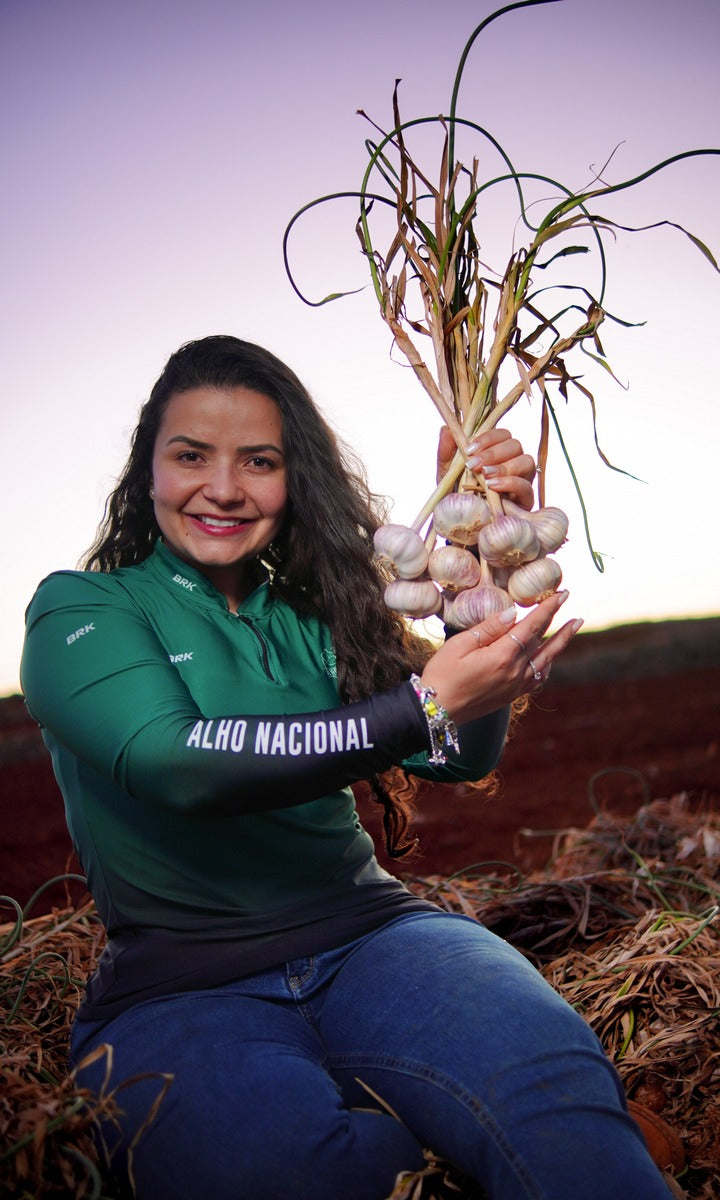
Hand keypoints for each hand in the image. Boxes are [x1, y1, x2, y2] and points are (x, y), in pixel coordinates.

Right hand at [420, 591, 581, 724]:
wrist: (436, 711)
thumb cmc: (442, 675)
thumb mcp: (459, 645)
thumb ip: (488, 628)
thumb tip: (512, 612)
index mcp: (502, 656)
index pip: (532, 626)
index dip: (548, 608)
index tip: (561, 595)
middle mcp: (515, 672)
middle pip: (544, 643)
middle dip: (561, 624)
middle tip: (574, 609)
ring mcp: (515, 686)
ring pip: (546, 661)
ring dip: (560, 643)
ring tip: (572, 628)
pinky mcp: (511, 695)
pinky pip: (537, 677)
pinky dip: (547, 664)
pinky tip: (549, 658)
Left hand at [436, 425, 535, 509]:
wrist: (462, 527)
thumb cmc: (458, 496)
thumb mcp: (448, 473)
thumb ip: (447, 452)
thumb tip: (446, 429)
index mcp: (497, 453)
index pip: (502, 435)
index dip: (488, 438)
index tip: (469, 449)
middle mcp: (512, 463)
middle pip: (515, 445)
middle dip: (493, 453)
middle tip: (473, 466)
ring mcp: (522, 480)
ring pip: (526, 461)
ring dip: (504, 467)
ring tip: (485, 477)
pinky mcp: (526, 500)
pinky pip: (527, 486)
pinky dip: (511, 483)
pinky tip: (493, 487)